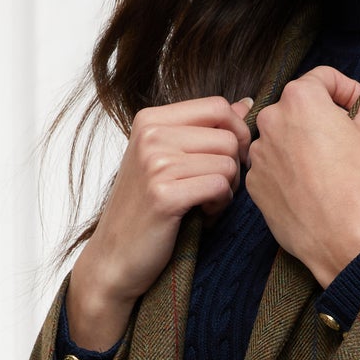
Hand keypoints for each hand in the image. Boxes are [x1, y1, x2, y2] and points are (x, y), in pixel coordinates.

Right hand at [69, 92, 255, 340]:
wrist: (114, 256)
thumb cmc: (145, 208)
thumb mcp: (169, 159)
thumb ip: (205, 129)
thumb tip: (245, 103)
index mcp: (150, 119)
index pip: (218, 105)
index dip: (237, 133)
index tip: (228, 159)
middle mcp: (150, 135)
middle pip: (229, 136)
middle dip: (233, 166)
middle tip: (213, 190)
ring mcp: (155, 164)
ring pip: (228, 163)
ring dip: (227, 190)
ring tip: (203, 204)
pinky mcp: (164, 195)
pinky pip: (220, 187)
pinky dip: (219, 206)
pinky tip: (202, 215)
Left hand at [245, 54, 359, 287]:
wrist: (343, 238)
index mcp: (300, 98)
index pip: (324, 78)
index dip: (348, 93)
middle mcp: (271, 120)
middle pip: (300, 107)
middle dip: (323, 118)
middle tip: (347, 145)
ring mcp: (259, 153)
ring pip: (284, 137)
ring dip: (304, 145)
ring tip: (329, 170)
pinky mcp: (255, 183)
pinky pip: (272, 166)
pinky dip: (289, 171)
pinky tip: (312, 189)